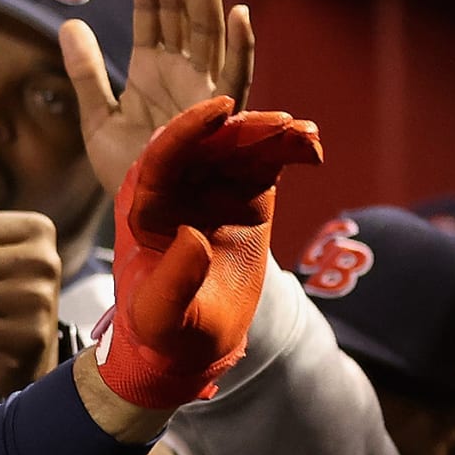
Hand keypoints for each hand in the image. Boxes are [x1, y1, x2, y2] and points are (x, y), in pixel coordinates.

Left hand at [62, 0, 256, 196]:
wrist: (152, 220)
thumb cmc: (132, 176)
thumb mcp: (96, 119)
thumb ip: (85, 72)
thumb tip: (68, 22)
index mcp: (153, 69)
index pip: (151, 10)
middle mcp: (183, 72)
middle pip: (180, 8)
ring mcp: (205, 91)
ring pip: (209, 30)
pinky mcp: (223, 118)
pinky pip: (236, 77)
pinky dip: (238, 46)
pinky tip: (237, 13)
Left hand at [98, 97, 320, 409]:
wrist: (188, 345)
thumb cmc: (163, 329)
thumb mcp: (160, 314)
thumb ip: (174, 279)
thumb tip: (194, 236)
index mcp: (145, 209)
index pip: (162, 158)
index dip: (189, 130)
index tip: (222, 109)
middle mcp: (175, 191)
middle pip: (206, 146)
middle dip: (241, 132)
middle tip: (281, 125)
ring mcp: (211, 191)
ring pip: (239, 150)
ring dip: (270, 136)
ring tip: (305, 134)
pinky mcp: (244, 199)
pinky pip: (265, 165)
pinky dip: (286, 151)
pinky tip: (310, 148)